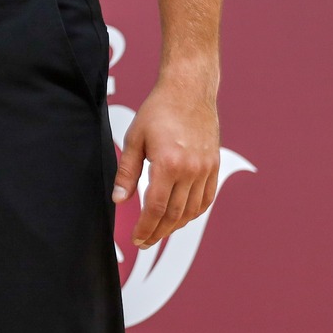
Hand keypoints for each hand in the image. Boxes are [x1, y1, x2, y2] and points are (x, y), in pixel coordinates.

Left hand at [111, 75, 220, 249]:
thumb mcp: (134, 138)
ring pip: (191, 210)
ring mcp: (206, 169)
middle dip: (158, 232)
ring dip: (175, 226)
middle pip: (174, 214)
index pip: (156, 208)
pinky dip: (193, 213)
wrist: (189, 91)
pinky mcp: (214, 166)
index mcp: (168, 164)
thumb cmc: (158, 111)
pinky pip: (206, 199)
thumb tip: (118, 200)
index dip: (145, 228)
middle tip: (144, 241)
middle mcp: (191, 170)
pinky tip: (181, 217)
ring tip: (159, 231)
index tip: (136, 239)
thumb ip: (127, 172)